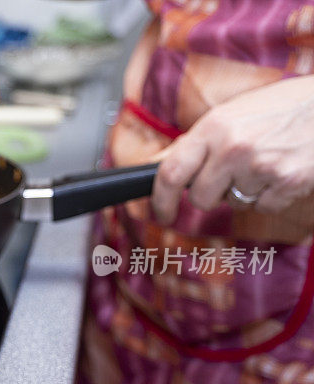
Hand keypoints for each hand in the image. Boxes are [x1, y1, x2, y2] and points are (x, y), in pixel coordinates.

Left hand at [151, 75, 313, 224]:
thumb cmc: (280, 108)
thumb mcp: (232, 113)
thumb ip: (197, 142)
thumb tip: (158, 165)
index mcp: (213, 126)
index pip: (170, 172)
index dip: (160, 199)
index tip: (160, 212)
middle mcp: (232, 147)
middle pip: (199, 197)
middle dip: (209, 195)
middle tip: (227, 177)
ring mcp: (260, 166)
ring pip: (233, 203)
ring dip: (244, 191)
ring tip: (263, 162)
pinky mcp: (287, 182)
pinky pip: (263, 207)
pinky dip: (270, 196)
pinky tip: (281, 171)